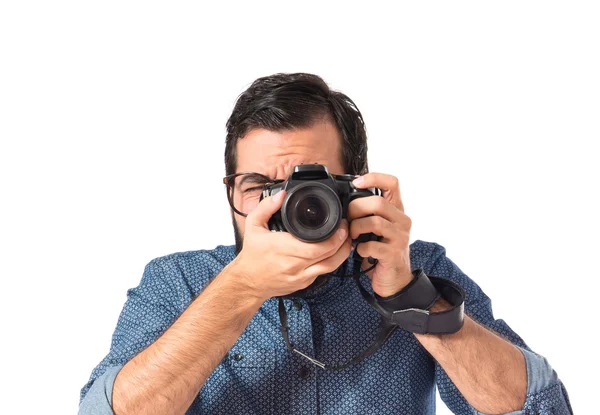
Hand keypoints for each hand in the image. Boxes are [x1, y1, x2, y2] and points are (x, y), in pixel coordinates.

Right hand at [232, 190, 352, 300]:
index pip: (316, 247)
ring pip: (330, 267)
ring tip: (347, 240)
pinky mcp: (303, 284)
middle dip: (342, 241)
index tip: (340, 224)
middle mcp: (293, 265)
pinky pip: (323, 273)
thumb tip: (282, 194)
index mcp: (282, 248)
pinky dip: (332, 262)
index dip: (334, 237)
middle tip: (346, 228)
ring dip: (342, 253)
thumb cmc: (252, 254)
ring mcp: (300, 277)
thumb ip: (266, 207)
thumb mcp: (253, 225)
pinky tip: (336, 252)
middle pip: (328, 256)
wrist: (248, 282)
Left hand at [348, 173, 412, 296]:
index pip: (392, 183)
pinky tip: (359, 250)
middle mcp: (402, 220)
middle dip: (356, 209)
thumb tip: (345, 201)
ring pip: (374, 222)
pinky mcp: (393, 254)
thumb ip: (368, 212)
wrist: (395, 279)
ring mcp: (400, 237)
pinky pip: (371, 245)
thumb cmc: (382, 250)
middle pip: (378, 203)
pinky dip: (360, 247)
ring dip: (356, 228)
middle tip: (348, 220)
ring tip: (352, 236)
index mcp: (397, 210)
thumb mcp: (377, 228)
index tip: (356, 182)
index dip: (374, 178)